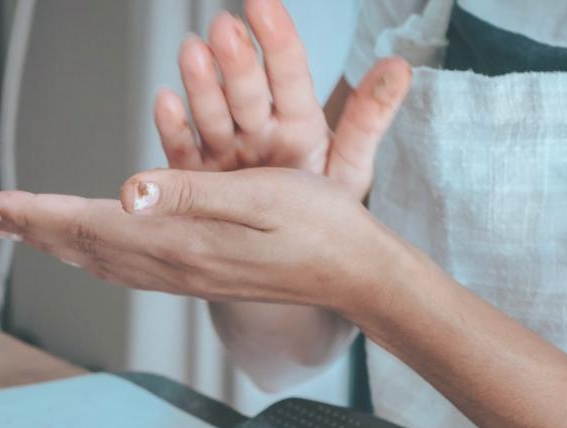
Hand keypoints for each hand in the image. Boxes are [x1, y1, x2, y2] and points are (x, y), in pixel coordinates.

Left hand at [0, 167, 394, 317]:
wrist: (357, 274)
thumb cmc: (321, 226)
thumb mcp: (260, 195)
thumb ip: (190, 192)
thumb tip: (127, 191)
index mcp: (179, 241)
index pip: (86, 224)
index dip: (30, 213)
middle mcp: (173, 264)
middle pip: (81, 246)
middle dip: (27, 228)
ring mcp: (186, 275)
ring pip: (100, 260)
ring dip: (54, 241)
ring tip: (19, 227)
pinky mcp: (200, 274)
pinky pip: (127, 267)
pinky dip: (92, 251)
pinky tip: (90, 245)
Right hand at [158, 0, 410, 198]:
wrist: (287, 263)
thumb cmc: (321, 217)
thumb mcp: (350, 168)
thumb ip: (369, 117)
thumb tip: (399, 68)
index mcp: (298, 124)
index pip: (290, 75)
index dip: (278, 39)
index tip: (263, 4)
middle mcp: (260, 131)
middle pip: (248, 91)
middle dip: (237, 59)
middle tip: (226, 29)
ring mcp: (227, 153)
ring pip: (213, 113)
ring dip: (201, 84)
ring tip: (192, 52)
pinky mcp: (198, 178)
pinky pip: (185, 151)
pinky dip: (174, 128)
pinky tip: (166, 102)